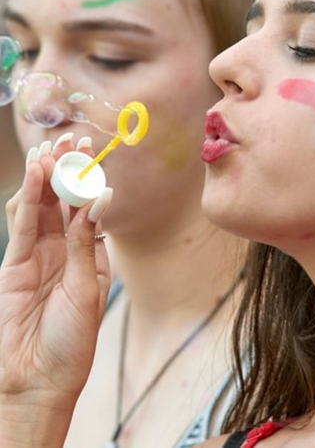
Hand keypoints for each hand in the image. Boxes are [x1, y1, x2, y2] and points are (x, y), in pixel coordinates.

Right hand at [0, 135, 110, 441]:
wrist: (40, 378)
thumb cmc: (73, 341)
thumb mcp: (88, 288)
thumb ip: (86, 244)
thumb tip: (101, 198)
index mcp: (88, 255)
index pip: (88, 208)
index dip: (91, 179)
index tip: (100, 151)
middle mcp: (61, 251)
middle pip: (61, 200)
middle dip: (67, 168)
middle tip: (74, 137)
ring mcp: (34, 256)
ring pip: (38, 208)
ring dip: (46, 177)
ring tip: (55, 149)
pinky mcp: (12, 266)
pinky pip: (21, 227)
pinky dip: (31, 201)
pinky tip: (40, 178)